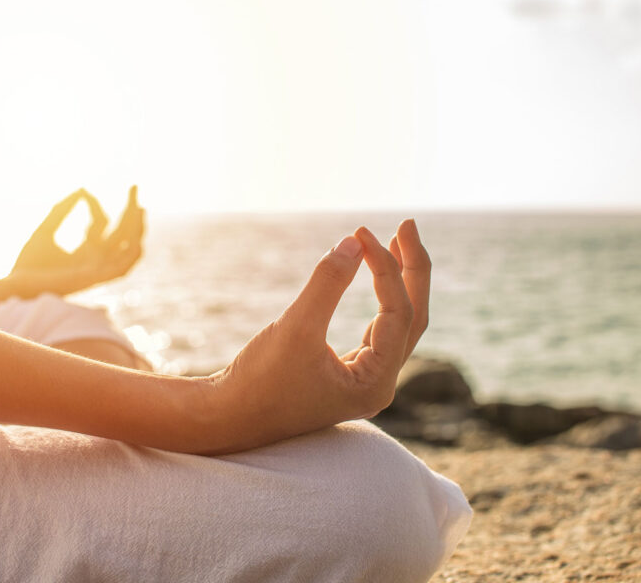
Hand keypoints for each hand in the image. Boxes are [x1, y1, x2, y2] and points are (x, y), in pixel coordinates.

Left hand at [8, 187, 144, 296]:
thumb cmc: (27, 263)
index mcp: (85, 253)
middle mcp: (96, 262)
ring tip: (139, 207)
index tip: (84, 192)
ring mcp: (98, 271)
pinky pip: (123, 268)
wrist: (15, 285)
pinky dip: (132, 252)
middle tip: (134, 188)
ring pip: (129, 250)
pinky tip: (135, 234)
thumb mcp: (46, 230)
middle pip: (122, 235)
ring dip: (137, 229)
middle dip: (129, 211)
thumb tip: (82, 189)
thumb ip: (62, 210)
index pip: (101, 225)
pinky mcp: (96, 279)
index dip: (96, 206)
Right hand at [208, 219, 430, 452]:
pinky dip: (380, 299)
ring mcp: (365, 379)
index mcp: (375, 383)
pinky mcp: (348, 372)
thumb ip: (326, 284)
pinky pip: (378, 331)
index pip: (398, 315)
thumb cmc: (259, 381)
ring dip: (399, 282)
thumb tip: (354, 242)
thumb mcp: (294, 328)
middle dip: (412, 270)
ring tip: (396, 240)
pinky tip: (376, 274)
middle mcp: (378, 384)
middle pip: (413, 318)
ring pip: (398, 324)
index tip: (361, 233)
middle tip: (408, 223)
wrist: (227, 417)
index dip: (386, 268)